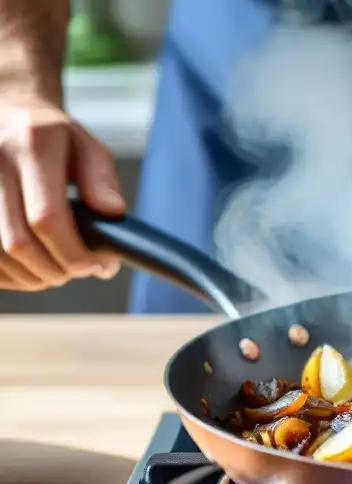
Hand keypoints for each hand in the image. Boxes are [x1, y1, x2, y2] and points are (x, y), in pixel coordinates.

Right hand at [0, 92, 124, 290]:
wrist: (4, 112)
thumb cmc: (51, 136)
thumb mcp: (86, 146)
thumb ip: (101, 180)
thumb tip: (114, 212)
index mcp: (32, 143)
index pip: (47, 218)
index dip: (75, 254)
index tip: (100, 265)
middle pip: (18, 242)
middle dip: (56, 270)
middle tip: (80, 270)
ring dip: (31, 277)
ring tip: (57, 270)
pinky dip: (8, 273)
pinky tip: (30, 269)